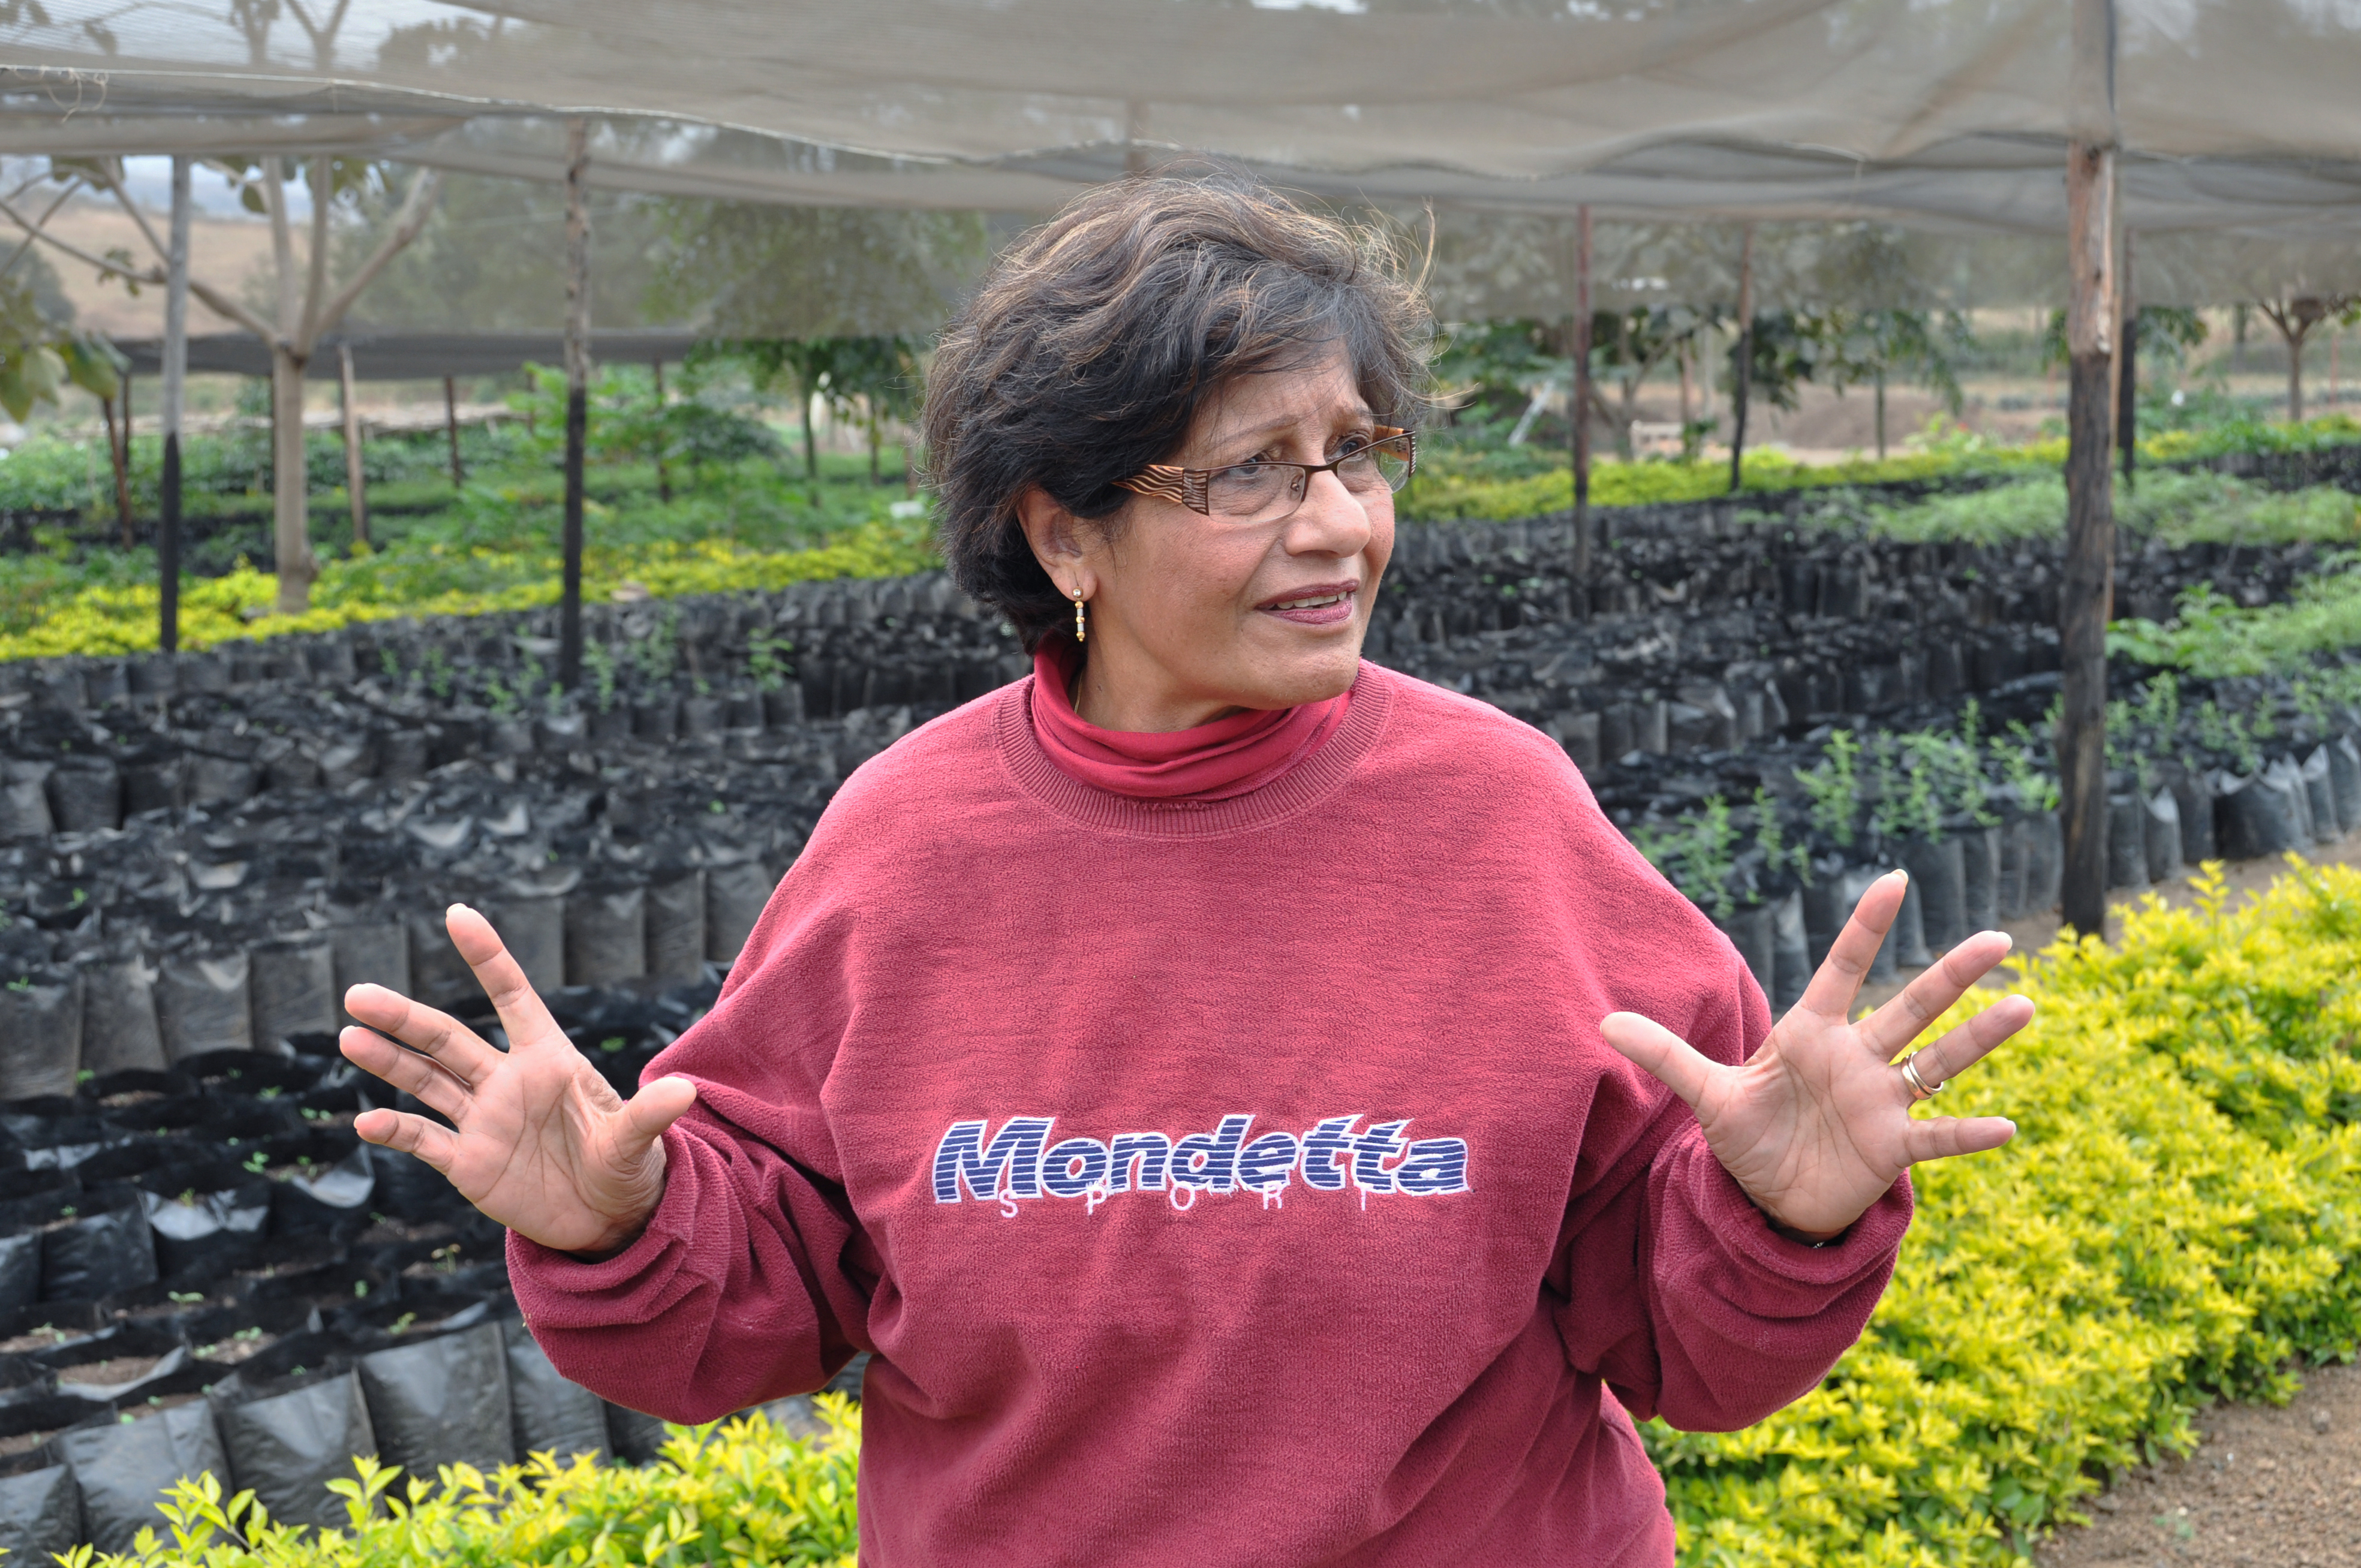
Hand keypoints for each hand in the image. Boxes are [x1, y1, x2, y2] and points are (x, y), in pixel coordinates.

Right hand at [339, 904, 698, 1256]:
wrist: (607, 1218)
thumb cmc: (626, 1165)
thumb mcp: (638, 1142)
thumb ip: (649, 1116)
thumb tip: (685, 1091)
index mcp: (549, 1060)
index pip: (512, 997)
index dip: (487, 957)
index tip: (457, 914)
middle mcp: (507, 1081)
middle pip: (448, 1038)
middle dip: (404, 1016)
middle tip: (358, 994)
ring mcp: (483, 1120)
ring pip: (426, 1081)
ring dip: (388, 1060)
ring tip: (350, 1036)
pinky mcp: (468, 1162)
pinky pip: (423, 1140)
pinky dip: (395, 1130)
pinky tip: (364, 1122)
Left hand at [1600, 871, 2027, 1241]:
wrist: (1767, 1196)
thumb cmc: (1746, 1135)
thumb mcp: (1705, 1096)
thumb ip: (1665, 1055)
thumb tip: (1602, 1025)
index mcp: (1812, 1034)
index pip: (1843, 969)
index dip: (1866, 927)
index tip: (1895, 878)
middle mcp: (1856, 1060)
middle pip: (1910, 1006)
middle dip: (1951, 974)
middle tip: (1998, 937)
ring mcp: (1880, 1103)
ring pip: (1938, 1061)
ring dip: (1980, 1038)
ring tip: (2025, 1005)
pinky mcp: (1891, 1150)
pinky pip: (1936, 1138)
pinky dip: (1966, 1133)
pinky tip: (2006, 1127)